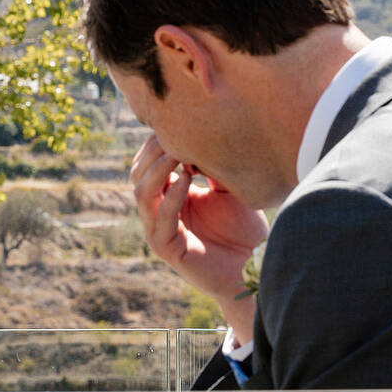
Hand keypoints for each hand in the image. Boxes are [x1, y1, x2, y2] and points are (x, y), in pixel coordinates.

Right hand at [131, 134, 267, 324]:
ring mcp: (158, 229)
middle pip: (137, 174)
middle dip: (153, 152)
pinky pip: (161, 217)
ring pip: (141, 192)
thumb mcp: (227, 188)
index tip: (179, 125)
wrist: (254, 267)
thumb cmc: (243, 229)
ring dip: (157, 170)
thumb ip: (210, 167)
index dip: (158, 144)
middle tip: (174, 135)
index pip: (147, 163)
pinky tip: (188, 179)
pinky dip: (172, 196)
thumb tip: (198, 138)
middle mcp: (158, 210)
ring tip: (177, 154)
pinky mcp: (165, 248)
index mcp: (168, 195)